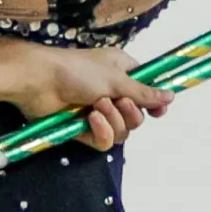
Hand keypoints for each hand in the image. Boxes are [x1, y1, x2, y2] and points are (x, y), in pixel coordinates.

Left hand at [13, 45, 172, 150]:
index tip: (159, 112)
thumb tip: (171, 95)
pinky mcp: (83, 129)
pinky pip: (104, 141)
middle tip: (118, 102)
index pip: (146, 91)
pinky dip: (101, 132)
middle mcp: (112, 93)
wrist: (39, 81)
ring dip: (113, 121)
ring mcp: (97, 113)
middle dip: (130, 112)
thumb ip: (145, 92)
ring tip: (95, 108)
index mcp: (122, 73)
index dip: (154, 103)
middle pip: (136, 116)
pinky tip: (89, 120)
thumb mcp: (116, 78)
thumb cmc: (78, 70)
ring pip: (122, 131)